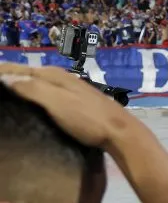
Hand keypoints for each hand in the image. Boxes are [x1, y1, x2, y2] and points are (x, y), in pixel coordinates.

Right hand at [0, 62, 135, 150]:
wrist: (121, 133)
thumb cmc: (88, 118)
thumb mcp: (58, 103)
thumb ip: (33, 89)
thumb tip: (7, 78)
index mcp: (55, 75)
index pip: (21, 68)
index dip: (5, 71)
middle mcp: (64, 78)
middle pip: (30, 73)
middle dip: (11, 75)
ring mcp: (73, 90)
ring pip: (40, 82)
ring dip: (23, 83)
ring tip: (7, 90)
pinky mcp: (78, 103)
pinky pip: (48, 92)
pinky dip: (35, 93)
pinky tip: (33, 102)